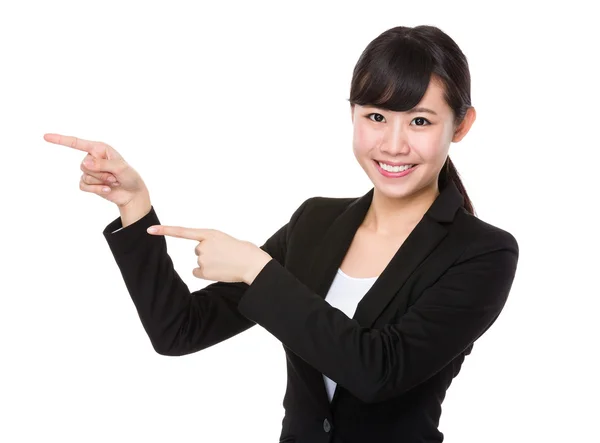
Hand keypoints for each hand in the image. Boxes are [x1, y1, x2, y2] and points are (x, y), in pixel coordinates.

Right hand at [43, 133, 147, 207]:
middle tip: (114, 175)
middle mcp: (92, 158)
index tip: (45, 136)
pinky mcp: (88, 183)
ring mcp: (89, 171)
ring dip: (101, 181)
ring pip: (84, 176)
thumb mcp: (120, 168)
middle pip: (84, 165)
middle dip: (101, 173)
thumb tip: (84, 163)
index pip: (77, 143)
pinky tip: (107, 189)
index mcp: (99, 148)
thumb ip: (102, 164)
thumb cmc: (129, 176)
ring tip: (113, 181)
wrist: (132, 193)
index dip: (61, 140)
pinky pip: (83, 186)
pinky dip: (96, 189)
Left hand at [146, 225, 272, 283]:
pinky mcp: (203, 271)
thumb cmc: (242, 250)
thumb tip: (200, 256)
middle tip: (225, 254)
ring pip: (200, 261)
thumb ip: (211, 242)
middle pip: (198, 250)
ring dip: (211, 263)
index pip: (182, 231)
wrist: (252, 263)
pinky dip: (207, 273)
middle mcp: (203, 245)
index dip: (164, 230)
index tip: (149, 230)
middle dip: (209, 253)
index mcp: (209, 233)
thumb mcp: (225, 239)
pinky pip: (199, 272)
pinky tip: (219, 271)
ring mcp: (202, 259)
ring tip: (225, 262)